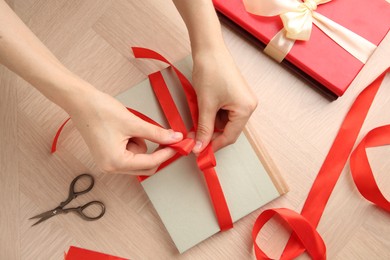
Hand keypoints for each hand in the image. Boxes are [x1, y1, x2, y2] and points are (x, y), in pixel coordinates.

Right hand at [67, 87, 182, 174]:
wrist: (80, 101)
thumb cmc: (100, 111)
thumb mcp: (133, 123)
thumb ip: (156, 133)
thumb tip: (174, 138)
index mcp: (116, 162)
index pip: (150, 163)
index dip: (167, 153)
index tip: (179, 145)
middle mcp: (111, 167)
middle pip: (145, 166)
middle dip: (155, 151)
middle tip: (165, 136)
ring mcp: (108, 162)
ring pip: (137, 159)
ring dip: (141, 144)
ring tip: (131, 127)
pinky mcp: (107, 154)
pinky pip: (128, 153)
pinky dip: (133, 142)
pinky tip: (125, 130)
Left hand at [192, 48, 257, 153]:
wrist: (209, 48)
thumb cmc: (210, 72)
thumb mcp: (206, 105)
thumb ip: (204, 128)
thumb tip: (200, 147)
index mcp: (245, 109)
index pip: (230, 136)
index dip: (214, 145)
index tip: (199, 151)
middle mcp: (248, 105)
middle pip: (228, 129)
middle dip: (211, 132)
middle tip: (195, 136)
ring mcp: (242, 99)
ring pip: (224, 121)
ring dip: (210, 122)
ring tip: (197, 116)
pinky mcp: (235, 94)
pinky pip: (224, 111)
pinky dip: (212, 113)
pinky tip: (203, 108)